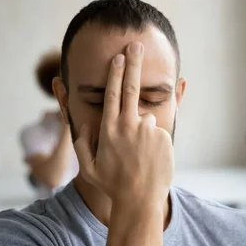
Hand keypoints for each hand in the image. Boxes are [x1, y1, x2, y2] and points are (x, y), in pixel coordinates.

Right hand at [74, 42, 173, 204]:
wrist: (140, 200)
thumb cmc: (113, 185)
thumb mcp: (89, 168)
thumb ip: (82, 145)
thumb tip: (85, 125)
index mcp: (108, 129)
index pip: (113, 94)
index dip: (116, 73)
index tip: (119, 57)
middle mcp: (128, 125)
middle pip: (132, 87)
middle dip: (134, 63)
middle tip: (138, 45)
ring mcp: (147, 130)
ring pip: (146, 120)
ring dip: (143, 132)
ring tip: (141, 156)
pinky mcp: (163, 137)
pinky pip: (158, 133)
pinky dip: (154, 142)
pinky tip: (151, 159)